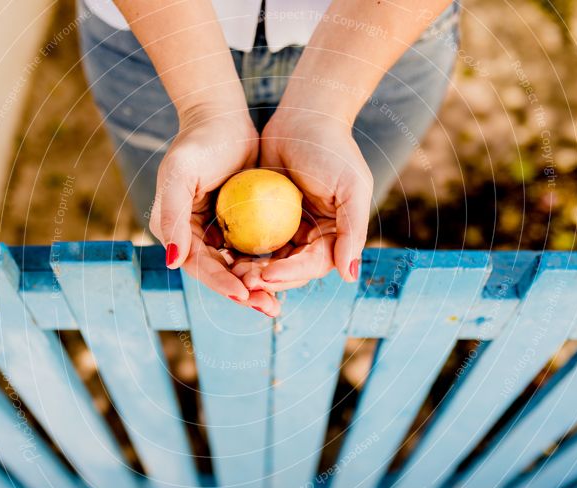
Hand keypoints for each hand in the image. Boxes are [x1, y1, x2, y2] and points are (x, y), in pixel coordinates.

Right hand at [150, 106, 280, 313]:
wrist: (221, 118)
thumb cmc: (199, 142)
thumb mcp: (180, 174)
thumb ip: (171, 216)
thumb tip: (171, 260)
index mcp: (174, 230)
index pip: (199, 266)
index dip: (221, 283)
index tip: (245, 295)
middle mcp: (192, 237)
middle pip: (220, 273)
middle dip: (244, 294)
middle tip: (269, 309)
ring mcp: (215, 232)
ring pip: (238, 267)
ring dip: (257, 286)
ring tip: (278, 304)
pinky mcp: (237, 225)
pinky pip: (252, 251)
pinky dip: (267, 265)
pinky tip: (287, 276)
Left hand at [240, 110, 371, 291]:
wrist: (305, 117)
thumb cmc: (332, 149)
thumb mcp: (352, 188)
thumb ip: (353, 231)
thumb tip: (350, 276)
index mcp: (336, 236)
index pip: (314, 265)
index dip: (292, 274)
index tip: (267, 276)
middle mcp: (313, 238)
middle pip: (290, 270)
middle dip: (268, 280)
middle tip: (243, 282)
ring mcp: (289, 229)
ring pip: (269, 260)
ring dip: (251, 270)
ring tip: (232, 273)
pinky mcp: (266, 219)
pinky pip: (252, 241)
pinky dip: (241, 250)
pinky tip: (223, 254)